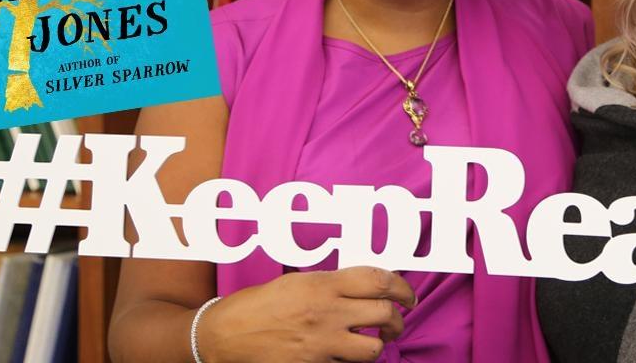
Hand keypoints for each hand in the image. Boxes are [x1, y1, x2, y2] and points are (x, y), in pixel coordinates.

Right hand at [195, 266, 416, 362]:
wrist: (227, 334)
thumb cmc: (260, 304)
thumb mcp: (298, 280)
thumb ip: (333, 283)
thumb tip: (364, 287)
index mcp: (324, 285)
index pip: (378, 280)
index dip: (402, 288)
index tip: (408, 295)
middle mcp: (327, 313)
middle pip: (384, 314)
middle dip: (398, 319)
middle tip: (397, 320)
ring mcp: (321, 344)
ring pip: (373, 349)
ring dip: (378, 345)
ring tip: (374, 341)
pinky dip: (351, 362)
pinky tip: (344, 355)